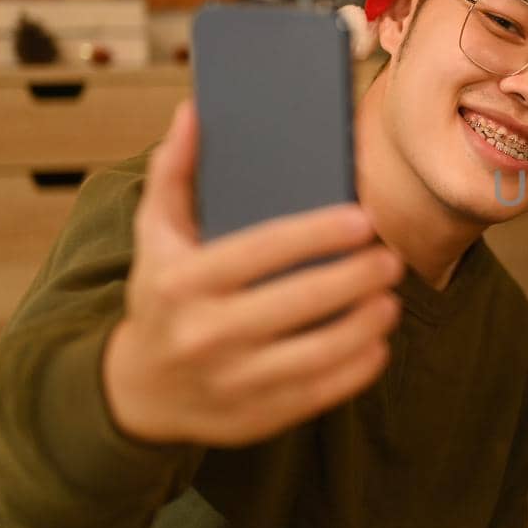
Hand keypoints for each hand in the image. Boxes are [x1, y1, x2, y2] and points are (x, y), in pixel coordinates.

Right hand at [103, 102, 403, 446]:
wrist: (136, 392)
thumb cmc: (161, 296)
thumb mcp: (155, 235)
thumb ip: (175, 172)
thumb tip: (197, 110)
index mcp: (181, 282)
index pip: (261, 250)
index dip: (316, 234)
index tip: (362, 219)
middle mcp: (203, 334)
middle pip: (298, 302)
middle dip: (356, 277)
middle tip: (390, 259)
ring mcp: (229, 382)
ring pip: (316, 353)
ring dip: (364, 323)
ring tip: (389, 299)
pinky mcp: (253, 418)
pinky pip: (318, 394)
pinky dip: (356, 368)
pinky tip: (377, 342)